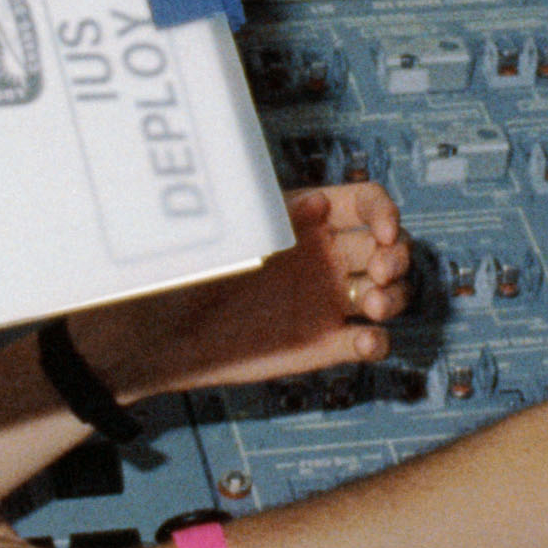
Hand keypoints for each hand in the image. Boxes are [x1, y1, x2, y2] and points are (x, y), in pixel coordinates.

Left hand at [70, 182, 410, 400]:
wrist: (150, 338)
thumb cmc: (176, 274)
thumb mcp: (221, 237)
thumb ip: (268, 221)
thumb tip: (315, 202)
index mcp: (303, 218)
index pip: (364, 202)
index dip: (384, 212)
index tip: (383, 232)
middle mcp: (322, 256)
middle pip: (388, 246)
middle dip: (397, 255)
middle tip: (378, 273)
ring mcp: (325, 301)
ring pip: (389, 291)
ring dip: (395, 296)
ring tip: (372, 306)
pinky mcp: (322, 345)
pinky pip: (368, 341)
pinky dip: (378, 342)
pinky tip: (365, 341)